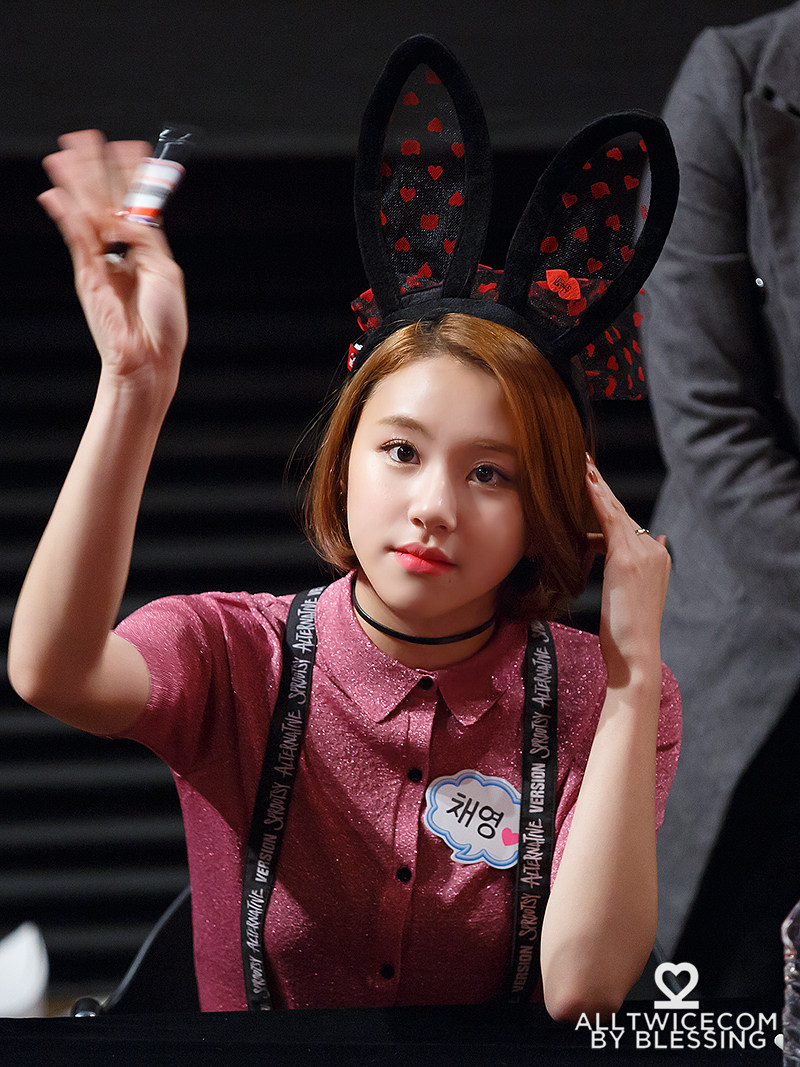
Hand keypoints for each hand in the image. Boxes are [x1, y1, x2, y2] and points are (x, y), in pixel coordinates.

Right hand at [39, 130, 186, 392]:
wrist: (149, 359)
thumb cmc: (165, 324)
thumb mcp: (166, 271)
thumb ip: (146, 239)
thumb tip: (125, 214)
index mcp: (147, 250)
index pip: (135, 202)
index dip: (131, 174)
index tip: (130, 145)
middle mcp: (122, 251)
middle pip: (105, 200)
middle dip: (95, 168)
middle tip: (84, 136)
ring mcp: (102, 261)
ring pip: (86, 212)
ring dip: (75, 182)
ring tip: (63, 152)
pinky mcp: (87, 275)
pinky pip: (74, 238)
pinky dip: (66, 216)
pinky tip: (55, 194)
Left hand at [585, 454, 670, 687]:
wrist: (636, 655)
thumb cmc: (625, 634)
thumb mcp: (630, 595)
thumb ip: (630, 568)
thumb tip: (634, 545)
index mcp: (656, 558)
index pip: (628, 524)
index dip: (610, 503)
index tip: (594, 485)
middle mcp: (655, 550)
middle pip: (622, 512)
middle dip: (602, 487)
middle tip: (585, 462)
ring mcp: (644, 552)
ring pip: (615, 511)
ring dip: (597, 486)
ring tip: (580, 464)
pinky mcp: (627, 558)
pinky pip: (609, 519)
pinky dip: (596, 497)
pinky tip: (583, 481)